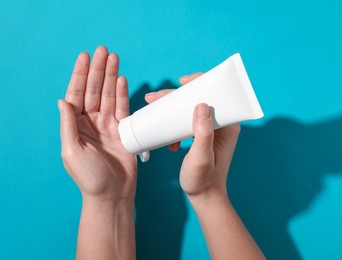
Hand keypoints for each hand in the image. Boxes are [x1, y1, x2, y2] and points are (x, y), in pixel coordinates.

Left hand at [59, 46, 136, 201]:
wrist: (112, 194)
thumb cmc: (89, 178)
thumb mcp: (72, 151)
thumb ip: (68, 125)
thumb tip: (62, 101)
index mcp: (75, 126)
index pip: (76, 94)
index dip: (80, 75)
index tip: (85, 57)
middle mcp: (90, 122)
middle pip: (94, 90)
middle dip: (98, 70)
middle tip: (104, 50)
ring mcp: (107, 125)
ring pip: (109, 95)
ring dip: (111, 76)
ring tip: (114, 58)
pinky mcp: (123, 130)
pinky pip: (122, 108)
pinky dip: (123, 93)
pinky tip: (122, 79)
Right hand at [144, 73, 239, 198]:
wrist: (203, 196)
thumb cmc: (203, 180)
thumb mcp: (201, 158)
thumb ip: (203, 134)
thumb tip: (201, 105)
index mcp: (228, 125)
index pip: (217, 94)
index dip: (200, 82)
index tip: (181, 82)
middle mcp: (221, 124)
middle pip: (198, 99)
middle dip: (174, 97)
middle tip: (153, 98)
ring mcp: (210, 129)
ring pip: (189, 109)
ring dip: (170, 110)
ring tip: (152, 110)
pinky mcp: (201, 135)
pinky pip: (185, 122)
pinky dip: (173, 126)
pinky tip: (168, 141)